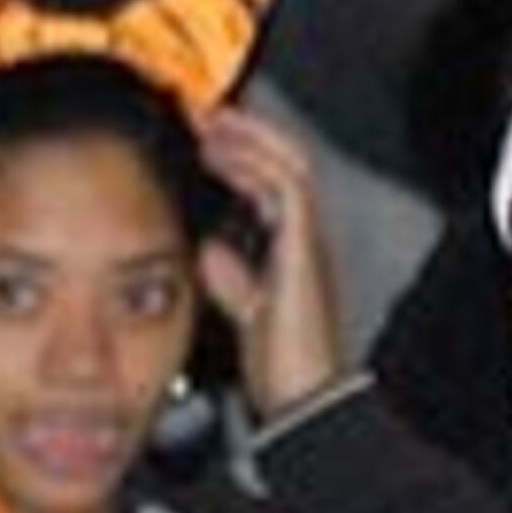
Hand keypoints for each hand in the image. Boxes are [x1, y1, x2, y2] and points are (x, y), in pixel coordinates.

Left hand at [192, 106, 342, 422]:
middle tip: (204, 112)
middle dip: (244, 134)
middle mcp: (304, 240)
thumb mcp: (246, 314)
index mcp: (291, 252)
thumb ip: (233, 280)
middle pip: (282, 164)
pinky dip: (253, 164)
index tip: (202, 138)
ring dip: (248, 138)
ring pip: (288, 165)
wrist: (305, 400)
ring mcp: (308, 242)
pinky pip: (287, 189)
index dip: (239, 156)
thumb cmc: (283, 367)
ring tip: (212, 121)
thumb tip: (211, 250)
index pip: (269, 185)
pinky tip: (222, 153)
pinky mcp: (304, 248)